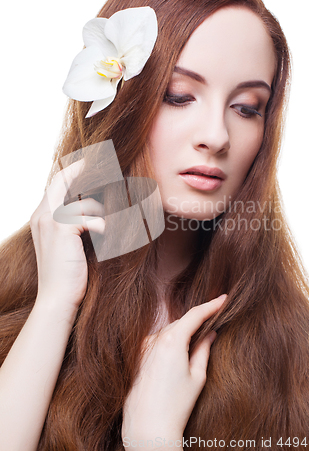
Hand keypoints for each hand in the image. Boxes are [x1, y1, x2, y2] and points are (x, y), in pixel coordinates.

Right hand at [30, 159, 104, 309]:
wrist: (56, 299)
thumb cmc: (66, 274)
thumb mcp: (66, 244)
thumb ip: (73, 223)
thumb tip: (95, 208)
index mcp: (41, 216)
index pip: (56, 183)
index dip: (72, 171)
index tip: (90, 163)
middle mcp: (42, 214)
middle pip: (63, 179)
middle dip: (84, 172)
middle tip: (107, 167)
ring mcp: (50, 220)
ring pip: (86, 203)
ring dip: (104, 214)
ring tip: (113, 227)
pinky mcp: (62, 229)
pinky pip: (93, 219)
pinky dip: (105, 229)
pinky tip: (107, 239)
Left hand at [122, 294, 227, 446]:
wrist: (147, 428)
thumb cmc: (175, 406)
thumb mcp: (197, 377)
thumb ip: (204, 349)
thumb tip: (210, 333)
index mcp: (172, 341)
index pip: (195, 314)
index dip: (211, 305)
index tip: (223, 298)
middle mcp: (154, 339)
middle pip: (181, 322)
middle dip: (197, 323)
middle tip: (213, 326)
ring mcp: (143, 347)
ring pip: (169, 332)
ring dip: (182, 335)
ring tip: (193, 352)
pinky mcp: (137, 356)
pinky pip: (157, 342)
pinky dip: (169, 344)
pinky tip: (175, 361)